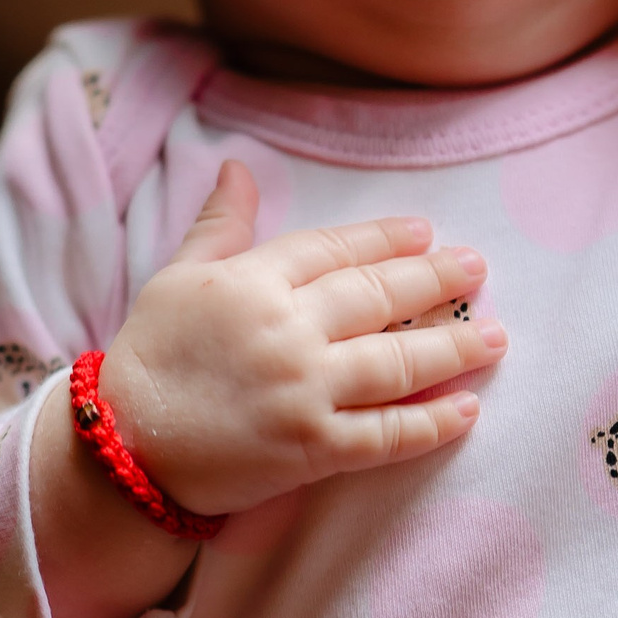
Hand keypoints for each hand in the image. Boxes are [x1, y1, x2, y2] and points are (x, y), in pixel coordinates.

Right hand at [102, 159, 504, 516]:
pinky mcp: (311, 450)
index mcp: (252, 282)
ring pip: (395, 363)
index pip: (335, 250)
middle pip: (377, 298)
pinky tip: (467, 409)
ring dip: (454, 347)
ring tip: (496, 335)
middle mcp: (286, 330)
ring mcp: (302, 391)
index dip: (385, 239)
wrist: (121, 450)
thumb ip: (220, 226)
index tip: (425, 231)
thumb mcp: (176, 278)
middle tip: (477, 269)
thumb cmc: (149, 358)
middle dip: (434, 280)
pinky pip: (385, 434)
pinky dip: (430, 423)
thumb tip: (238, 167)